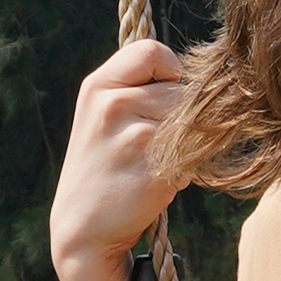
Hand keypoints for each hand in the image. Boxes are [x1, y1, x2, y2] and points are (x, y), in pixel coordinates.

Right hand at [51, 37, 189, 280]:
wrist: (83, 228)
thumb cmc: (102, 166)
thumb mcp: (100, 114)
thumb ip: (136, 86)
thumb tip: (197, 71)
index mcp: (98, 86)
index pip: (153, 53)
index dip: (170, 71)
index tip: (165, 94)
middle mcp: (114, 105)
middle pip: (183, 91)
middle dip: (181, 117)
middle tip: (154, 144)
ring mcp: (135, 137)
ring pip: (194, 123)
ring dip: (188, 143)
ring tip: (156, 162)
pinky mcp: (156, 170)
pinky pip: (196, 157)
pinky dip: (187, 171)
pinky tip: (159, 182)